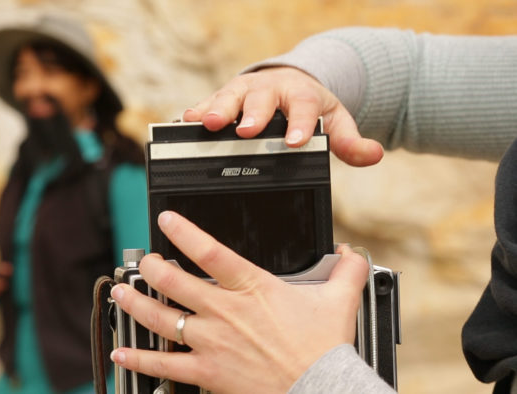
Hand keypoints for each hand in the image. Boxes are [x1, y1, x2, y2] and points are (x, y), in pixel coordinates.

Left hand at [110, 211, 368, 392]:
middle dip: (151, 267)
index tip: (166, 220)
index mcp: (252, 288)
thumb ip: (346, 271)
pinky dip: (140, 358)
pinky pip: (165, 365)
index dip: (183, 231)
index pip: (209, 251)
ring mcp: (212, 343)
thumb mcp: (340, 300)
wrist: (320, 391)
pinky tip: (122, 352)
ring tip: (119, 294)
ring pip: (162, 318)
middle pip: (174, 282)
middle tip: (143, 260)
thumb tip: (350, 253)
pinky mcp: (207, 373)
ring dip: (136, 304)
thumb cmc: (324, 349)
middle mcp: (225, 312)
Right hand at [183, 66, 383, 166]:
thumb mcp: (335, 120)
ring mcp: (245, 91)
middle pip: (261, 98)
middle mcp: (270, 88)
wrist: (290, 82)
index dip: (298, 123)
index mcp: (300, 93)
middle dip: (251, 114)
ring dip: (218, 109)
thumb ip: (350, 140)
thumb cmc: (310, 105)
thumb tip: (374, 154)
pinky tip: (186, 121)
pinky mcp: (224, 97)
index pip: (302, 107)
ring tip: (207, 123)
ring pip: (230, 96)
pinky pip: (209, 102)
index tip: (295, 141)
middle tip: (243, 131)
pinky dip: (198, 111)